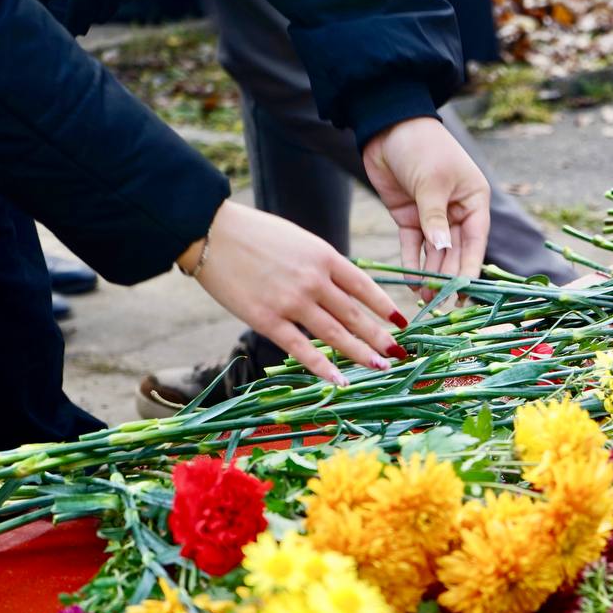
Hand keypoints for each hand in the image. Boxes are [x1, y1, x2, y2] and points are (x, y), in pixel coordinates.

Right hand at [179, 201, 408, 384]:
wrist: (211, 233)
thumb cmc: (256, 234)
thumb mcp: (301, 240)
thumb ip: (324, 265)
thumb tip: (346, 291)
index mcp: (324, 256)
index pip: (364, 286)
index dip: (385, 306)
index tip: (401, 322)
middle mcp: (314, 280)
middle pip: (355, 315)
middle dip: (380, 336)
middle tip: (400, 353)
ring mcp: (291, 302)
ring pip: (335, 334)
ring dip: (362, 353)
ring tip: (382, 366)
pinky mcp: (267, 320)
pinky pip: (301, 348)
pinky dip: (323, 366)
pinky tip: (340, 379)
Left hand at [362, 117, 490, 299]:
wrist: (388, 125)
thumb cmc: (421, 146)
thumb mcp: (431, 182)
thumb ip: (435, 218)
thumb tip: (443, 248)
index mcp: (474, 200)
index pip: (475, 241)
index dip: (469, 268)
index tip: (464, 292)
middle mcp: (457, 212)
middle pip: (455, 252)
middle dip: (448, 277)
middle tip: (441, 303)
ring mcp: (433, 216)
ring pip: (435, 252)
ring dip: (431, 275)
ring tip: (426, 299)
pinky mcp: (410, 217)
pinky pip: (414, 246)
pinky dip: (414, 263)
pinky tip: (413, 282)